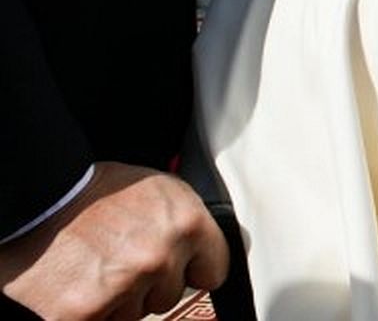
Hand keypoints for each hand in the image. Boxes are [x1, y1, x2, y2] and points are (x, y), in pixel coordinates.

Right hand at [0, 163, 227, 320]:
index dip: (193, 269)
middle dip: (150, 283)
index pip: (214, 271)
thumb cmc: (97, 192)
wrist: (41, 197)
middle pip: (170, 295)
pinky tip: (81, 285)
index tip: (181, 266)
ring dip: (120, 299)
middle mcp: (159, 257)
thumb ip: (187, 224)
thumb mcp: (161, 190)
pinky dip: (92, 311)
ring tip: (97, 265)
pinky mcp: (85, 312)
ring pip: (136, 314)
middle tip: (120, 256)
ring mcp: (123, 286)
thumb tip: (207, 250)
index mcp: (186, 223)